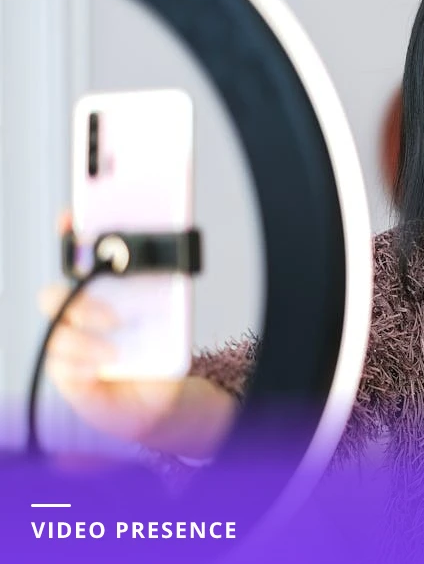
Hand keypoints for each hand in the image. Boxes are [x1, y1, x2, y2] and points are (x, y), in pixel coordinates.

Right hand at [37, 213, 235, 457]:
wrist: (161, 396)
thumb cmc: (160, 350)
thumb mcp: (172, 317)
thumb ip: (168, 291)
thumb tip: (177, 259)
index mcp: (103, 293)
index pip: (78, 257)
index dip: (71, 234)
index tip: (72, 217)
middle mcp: (81, 315)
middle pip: (55, 296)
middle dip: (79, 300)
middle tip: (113, 314)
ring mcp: (72, 345)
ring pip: (58, 331)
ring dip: (85, 339)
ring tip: (115, 349)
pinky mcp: (70, 375)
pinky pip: (62, 365)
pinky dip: (83, 363)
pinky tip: (104, 365)